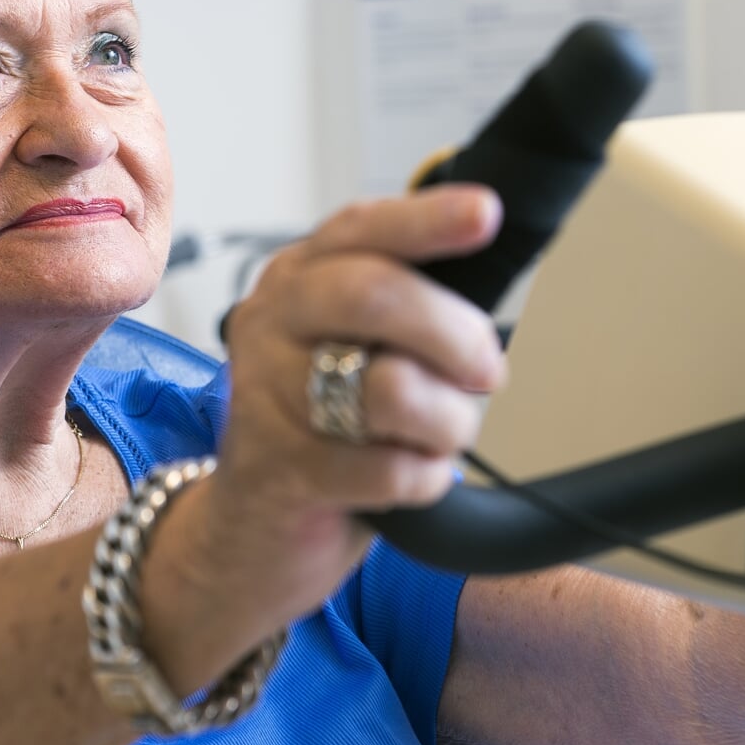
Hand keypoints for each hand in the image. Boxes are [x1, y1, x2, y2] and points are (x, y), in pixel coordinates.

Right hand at [203, 185, 507, 622]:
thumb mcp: (358, 349)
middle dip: (454, 334)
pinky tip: (410, 476)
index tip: (486, 214)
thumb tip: (492, 282)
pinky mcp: (281, 469)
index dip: (428, 219)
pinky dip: (424, 478)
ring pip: (391, 388)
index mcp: (298, 277)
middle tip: (487, 373)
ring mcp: (266, 395)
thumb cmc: (326, 428)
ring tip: (438, 436)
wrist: (252, 531)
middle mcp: (271, 323)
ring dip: (446, 421)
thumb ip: (409, 310)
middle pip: (376, 296)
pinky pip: (390, 468)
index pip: (363, 230)